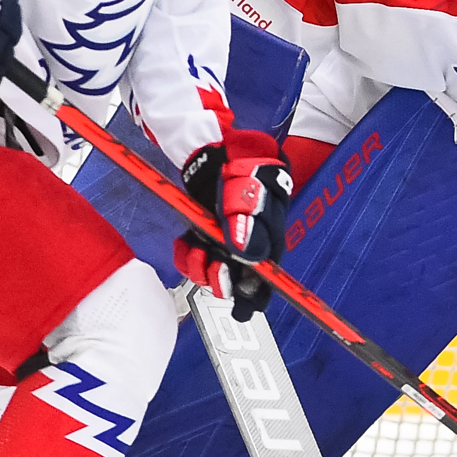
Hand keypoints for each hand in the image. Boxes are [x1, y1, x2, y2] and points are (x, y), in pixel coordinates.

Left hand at [174, 136, 293, 321]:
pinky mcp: (206, 237)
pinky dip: (187, 256)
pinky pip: (195, 259)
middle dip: (222, 279)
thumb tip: (246, 254)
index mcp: (269, 235)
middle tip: (211, 267)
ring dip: (201, 267)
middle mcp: (250, 244)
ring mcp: (227, 242)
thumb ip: (246, 216)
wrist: (215, 149)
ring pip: (215, 272)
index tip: (244, 307)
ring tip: (195, 249)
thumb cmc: (241, 162)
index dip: (257, 293)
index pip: (268, 273)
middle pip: (239, 279)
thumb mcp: (248, 183)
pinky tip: (186, 244)